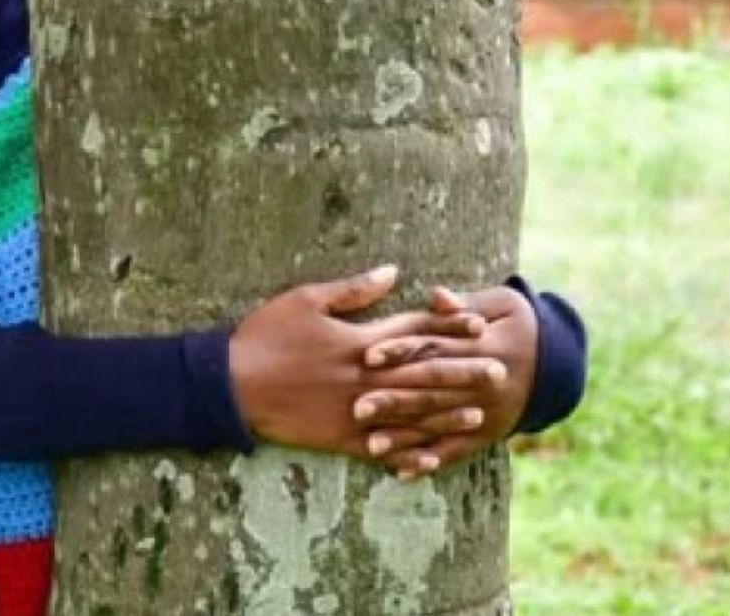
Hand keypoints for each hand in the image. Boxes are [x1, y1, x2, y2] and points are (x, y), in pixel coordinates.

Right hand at [228, 265, 496, 461]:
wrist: (230, 384)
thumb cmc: (265, 336)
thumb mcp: (304, 299)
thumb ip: (352, 290)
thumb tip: (393, 272)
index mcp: (358, 342)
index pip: (413, 332)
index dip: (448, 327)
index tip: (478, 324)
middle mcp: (363, 378)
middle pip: (423, 375)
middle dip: (463, 373)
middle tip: (499, 372)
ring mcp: (354, 411)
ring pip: (411, 415)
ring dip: (447, 414)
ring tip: (479, 414)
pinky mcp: (340, 438)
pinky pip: (383, 448)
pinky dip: (409, 453)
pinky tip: (432, 457)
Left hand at [355, 284, 538, 478]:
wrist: (557, 363)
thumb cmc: (517, 323)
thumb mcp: (500, 305)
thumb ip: (466, 304)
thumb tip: (438, 297)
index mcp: (482, 347)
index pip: (435, 349)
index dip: (402, 351)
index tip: (369, 356)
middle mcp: (482, 385)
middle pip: (432, 392)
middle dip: (395, 400)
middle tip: (358, 407)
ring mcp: (485, 413)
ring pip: (439, 426)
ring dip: (405, 438)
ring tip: (372, 446)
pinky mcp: (486, 434)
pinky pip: (456, 451)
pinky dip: (430, 462)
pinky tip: (402, 473)